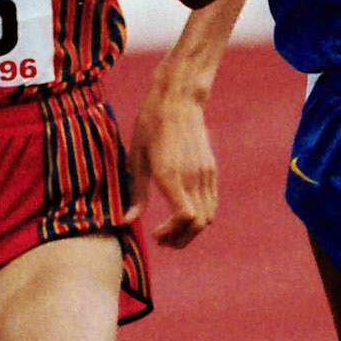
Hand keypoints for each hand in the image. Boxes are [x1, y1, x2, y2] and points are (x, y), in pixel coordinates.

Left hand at [123, 82, 217, 248]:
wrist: (178, 99)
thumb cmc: (150, 125)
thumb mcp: (136, 158)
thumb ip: (135, 193)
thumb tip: (128, 221)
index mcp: (171, 174)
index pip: (185, 218)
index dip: (171, 233)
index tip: (155, 234)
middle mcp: (193, 176)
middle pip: (198, 223)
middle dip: (181, 239)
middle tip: (163, 241)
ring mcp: (206, 173)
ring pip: (208, 216)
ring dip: (191, 230)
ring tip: (172, 231)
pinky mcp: (211, 169)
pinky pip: (211, 202)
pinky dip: (199, 215)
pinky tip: (182, 213)